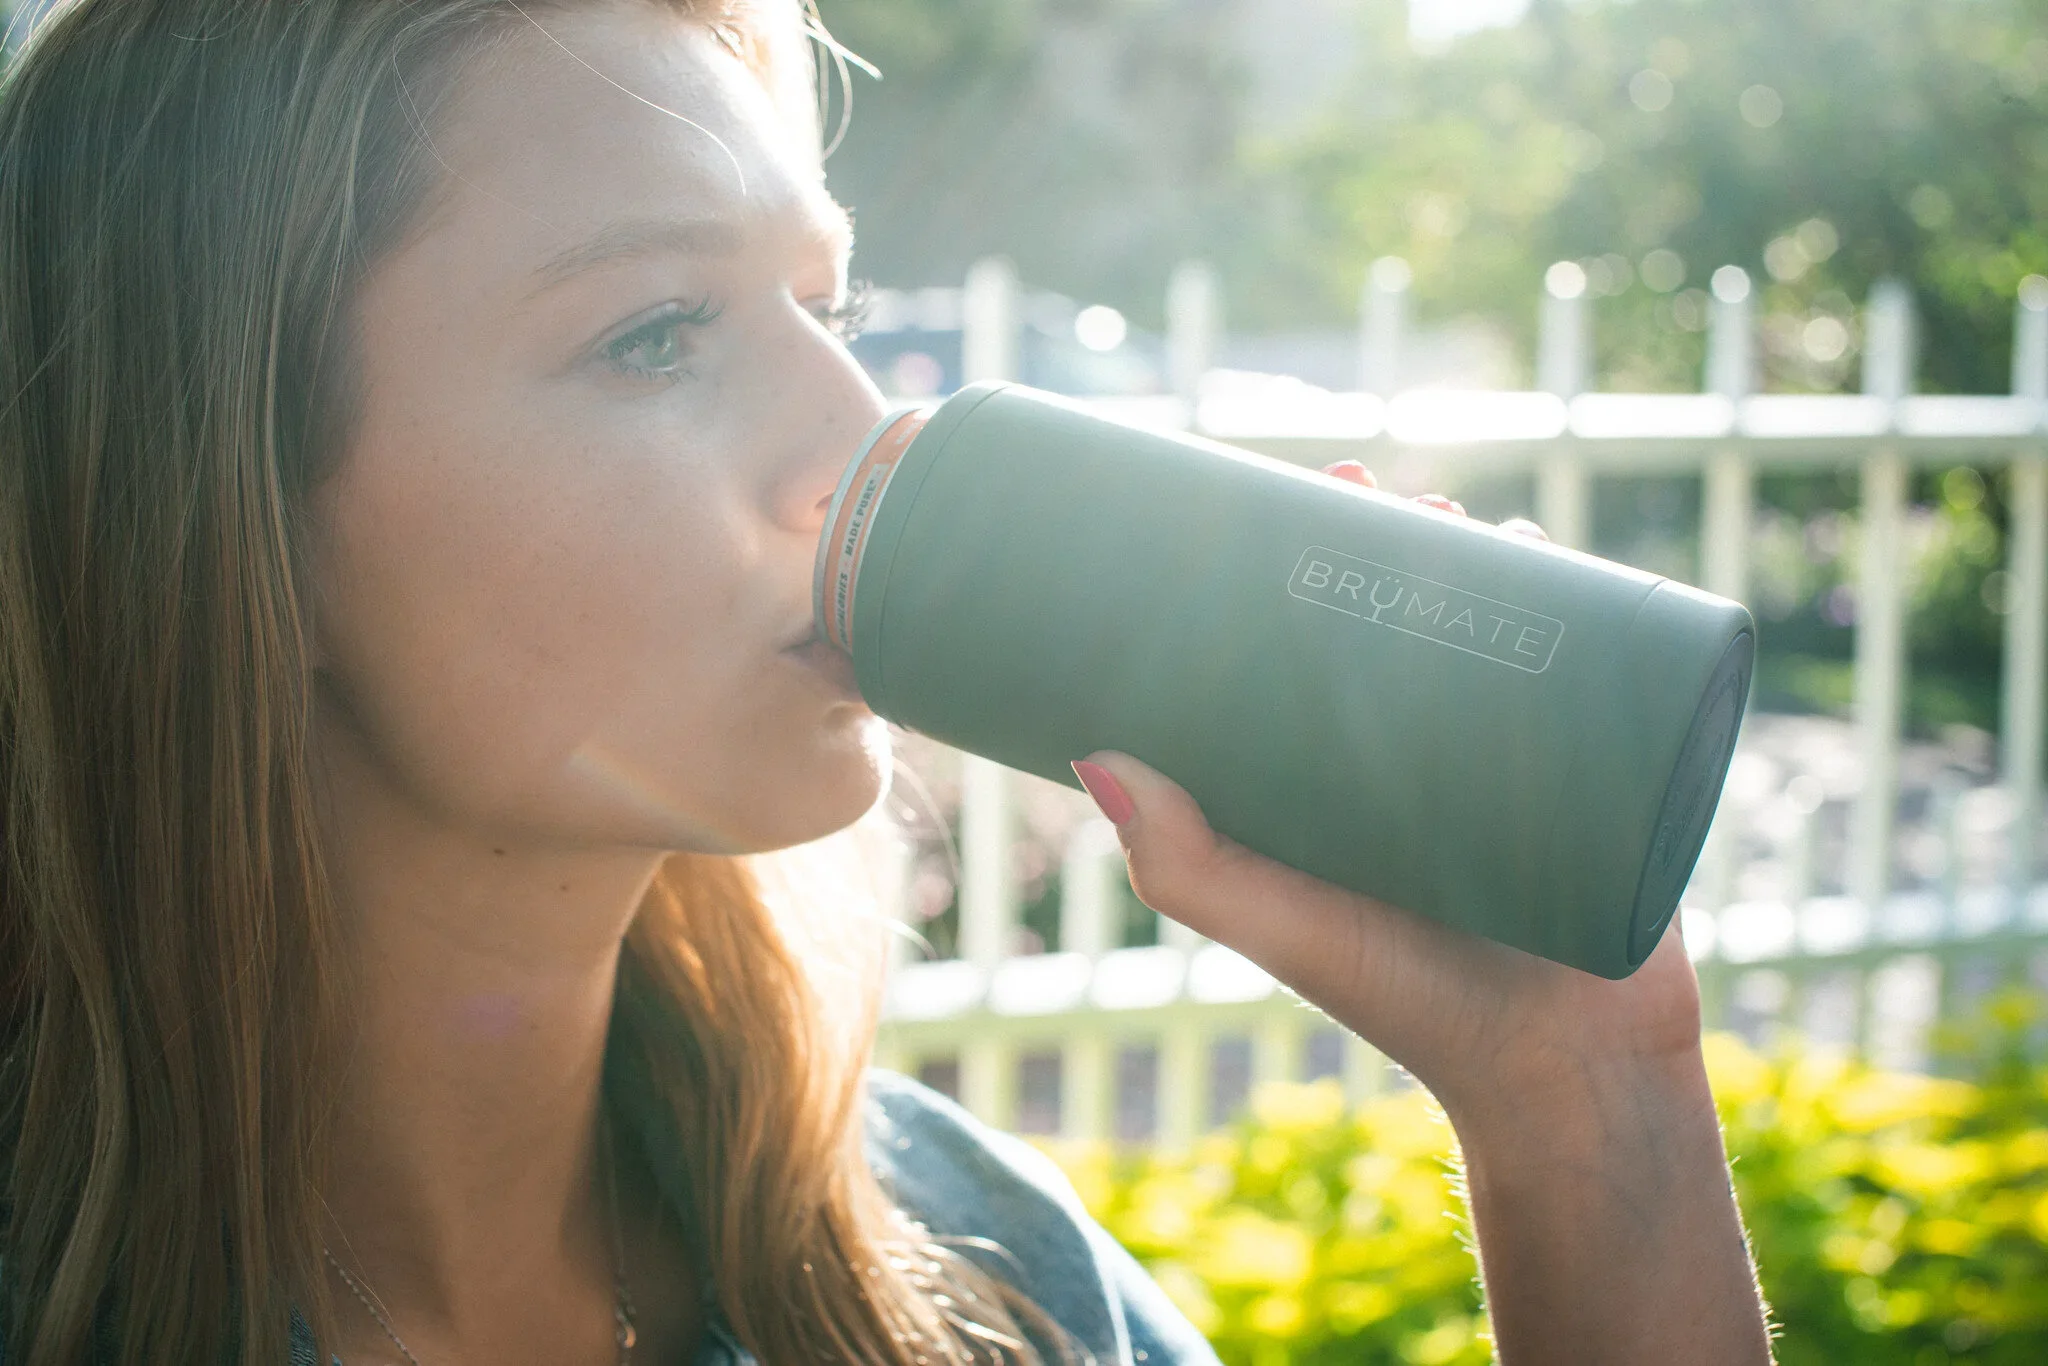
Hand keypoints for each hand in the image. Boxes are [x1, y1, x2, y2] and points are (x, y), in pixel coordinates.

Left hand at [1073, 458, 1694, 1130]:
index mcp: (1331, 775)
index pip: (1295, 648)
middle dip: (1381, 536)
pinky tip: (1544, 551)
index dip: (1275, 574)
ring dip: (1468, 548)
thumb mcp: (1281, 925)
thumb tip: (1091, 757)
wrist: (1561, 1071)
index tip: (1250, 502)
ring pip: (1482, 621)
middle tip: (1358, 481)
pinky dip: (1565, 598)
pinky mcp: (1589, 761)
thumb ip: (1186, 864)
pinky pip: (1578, 660)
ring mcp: (1501, 751)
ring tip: (1449, 509)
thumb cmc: (1406, 1000)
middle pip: (1393, 612)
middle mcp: (1411, 750)